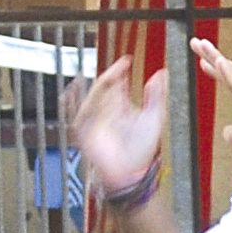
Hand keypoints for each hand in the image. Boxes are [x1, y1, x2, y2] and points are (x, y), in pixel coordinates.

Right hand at [70, 56, 168, 200]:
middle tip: (119, 68)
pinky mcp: (84, 133)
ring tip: (106, 78)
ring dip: (97, 88)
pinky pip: (75, 115)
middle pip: (103, 89)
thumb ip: (156, 95)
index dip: (120, 72)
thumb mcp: (154, 117)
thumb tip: (161, 74)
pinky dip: (70, 104)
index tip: (126, 61)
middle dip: (109, 77)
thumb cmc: (142, 150)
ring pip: (91, 99)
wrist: (130, 171)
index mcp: (121, 108)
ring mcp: (94, 121)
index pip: (117, 85)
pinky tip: (71, 92)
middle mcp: (106, 112)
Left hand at [190, 37, 231, 146]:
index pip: (231, 82)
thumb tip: (225, 134)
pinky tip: (217, 61)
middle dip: (210, 56)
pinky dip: (227, 71)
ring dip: (213, 56)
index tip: (206, 62)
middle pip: (226, 70)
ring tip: (200, 43)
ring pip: (228, 70)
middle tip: (196, 42)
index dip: (218, 71)